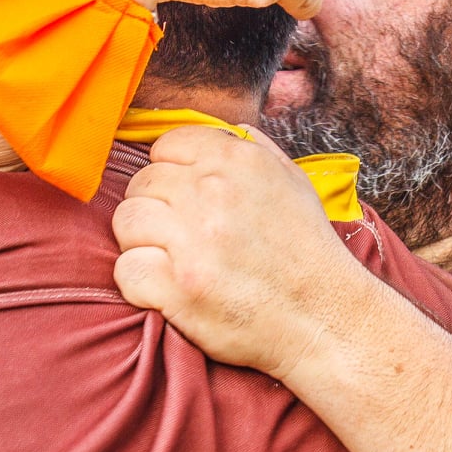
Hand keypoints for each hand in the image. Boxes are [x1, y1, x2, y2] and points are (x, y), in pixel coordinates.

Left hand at [112, 125, 366, 377]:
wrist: (325, 319)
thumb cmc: (308, 254)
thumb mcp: (294, 184)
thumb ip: (258, 151)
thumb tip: (230, 132)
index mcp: (237, 161)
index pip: (166, 146)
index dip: (169, 173)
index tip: (183, 199)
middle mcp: (211, 193)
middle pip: (141, 184)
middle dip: (153, 210)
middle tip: (175, 238)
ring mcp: (192, 241)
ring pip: (126, 222)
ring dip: (140, 243)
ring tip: (167, 262)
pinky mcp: (177, 287)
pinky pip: (126, 270)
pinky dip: (138, 283)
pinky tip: (163, 290)